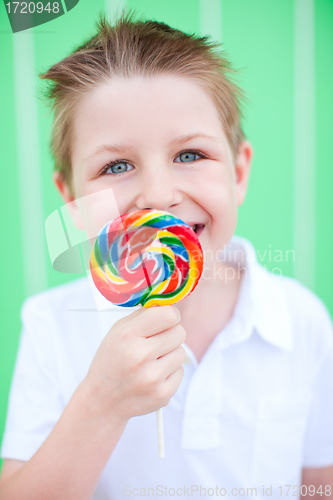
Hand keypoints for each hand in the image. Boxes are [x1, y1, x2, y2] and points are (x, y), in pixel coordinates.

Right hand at [84, 305, 185, 421]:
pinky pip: (180, 371)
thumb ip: (144, 315)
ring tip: (151, 362)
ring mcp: (152, 377)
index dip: (170, 315)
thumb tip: (170, 302)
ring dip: (170, 354)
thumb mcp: (118, 331)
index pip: (168, 314)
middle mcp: (140, 355)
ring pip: (182, 352)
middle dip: (170, 334)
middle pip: (180, 332)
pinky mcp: (162, 394)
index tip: (165, 319)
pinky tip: (152, 376)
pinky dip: (170, 372)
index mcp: (128, 335)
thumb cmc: (112, 360)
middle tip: (156, 342)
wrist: (102, 401)